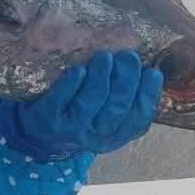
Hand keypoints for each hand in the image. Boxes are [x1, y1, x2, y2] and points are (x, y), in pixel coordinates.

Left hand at [15, 50, 163, 155]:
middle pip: (116, 110)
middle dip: (125, 82)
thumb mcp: (105, 113)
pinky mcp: (48, 121)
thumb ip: (122, 96)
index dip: (147, 97)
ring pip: (90, 104)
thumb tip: (143, 64)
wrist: (41, 131)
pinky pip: (60, 101)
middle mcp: (97, 137)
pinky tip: (79, 70)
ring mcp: (72, 131)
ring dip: (100, 78)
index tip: (153, 73)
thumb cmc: (81, 114)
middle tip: (129, 56)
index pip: (138, 120)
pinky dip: (71, 85)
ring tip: (105, 56)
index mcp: (117, 136)